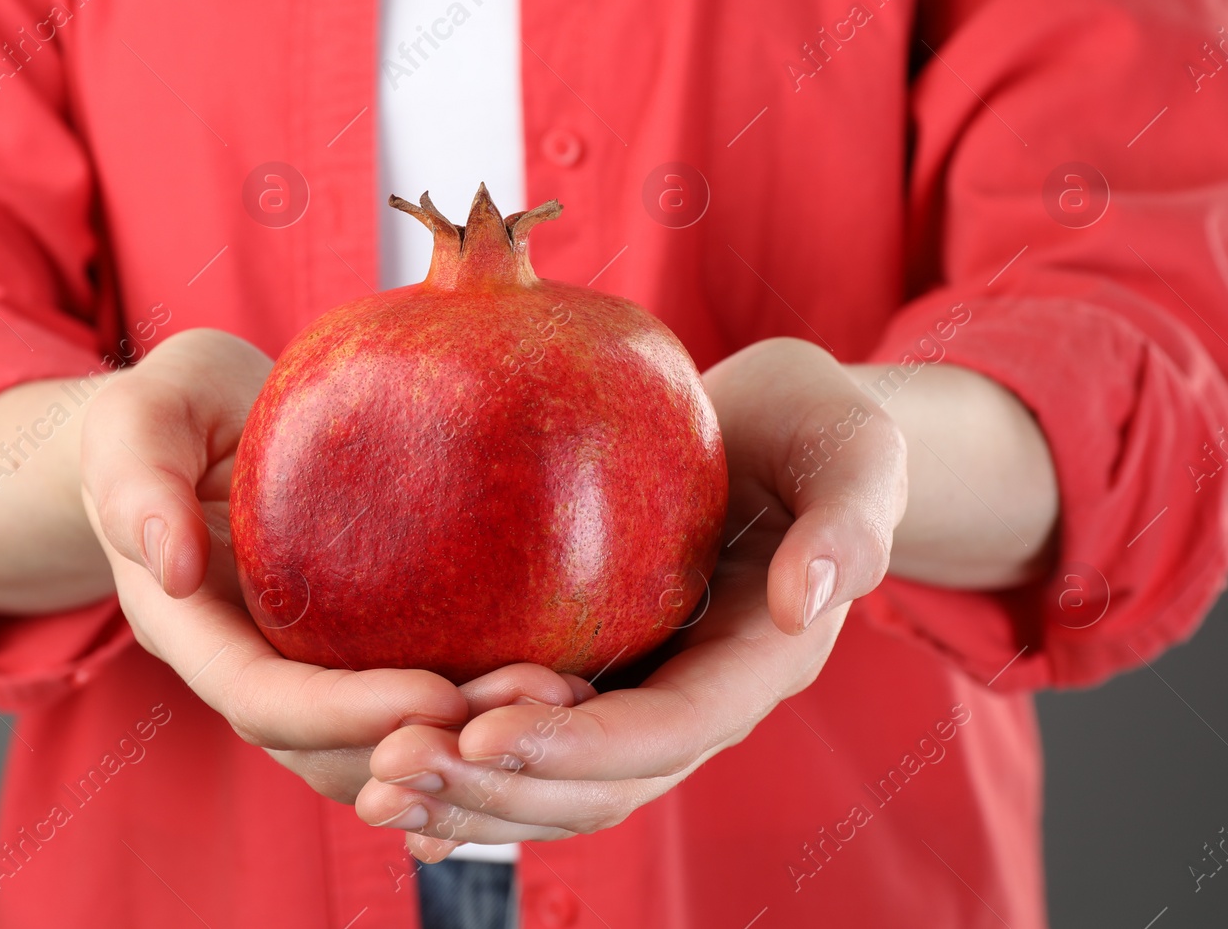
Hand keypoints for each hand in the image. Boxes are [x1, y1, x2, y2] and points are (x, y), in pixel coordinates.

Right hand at [78, 329, 586, 800]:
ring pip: (378, 746)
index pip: (263, 698)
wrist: (188, 430)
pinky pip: (405, 711)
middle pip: (333, 745)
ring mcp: (299, 668)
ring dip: (468, 742)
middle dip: (433, 741)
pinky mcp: (347, 654)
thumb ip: (136, 479)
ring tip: (567, 698)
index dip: (346, 712)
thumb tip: (169, 566)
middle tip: (542, 701)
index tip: (436, 696)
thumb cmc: (163, 412)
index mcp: (188, 626)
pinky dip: (467, 725)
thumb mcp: (138, 417)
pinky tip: (549, 705)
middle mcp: (247, 666)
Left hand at [352, 337, 908, 858]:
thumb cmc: (817, 428)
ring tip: (375, 783)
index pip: (670, 731)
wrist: (779, 432)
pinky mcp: (599, 677)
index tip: (481, 732)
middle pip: (600, 785)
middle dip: (498, 791)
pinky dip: (468, 781)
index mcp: (760, 662)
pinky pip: (532, 752)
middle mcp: (696, 700)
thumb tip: (804, 599)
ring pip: (558, 786)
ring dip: (468, 798)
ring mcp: (643, 696)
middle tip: (392, 768)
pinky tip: (383, 786)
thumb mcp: (852, 453)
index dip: (577, 746)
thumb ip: (847, 520)